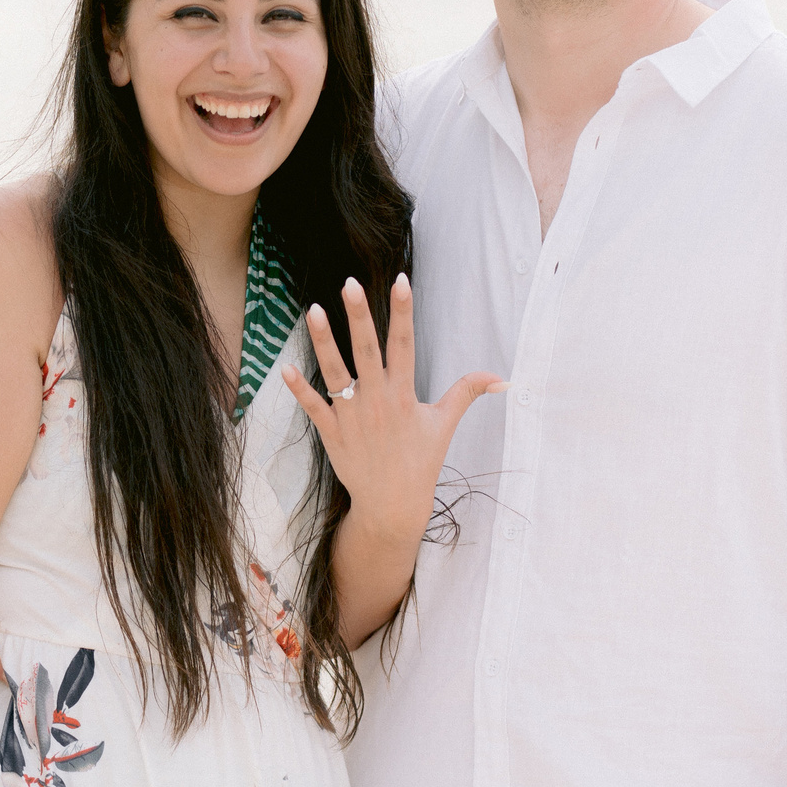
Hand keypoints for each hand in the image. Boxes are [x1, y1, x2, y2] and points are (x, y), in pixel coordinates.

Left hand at [278, 273, 502, 546]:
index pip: (405, 344)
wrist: (393, 505)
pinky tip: (285, 367)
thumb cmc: (420, 462)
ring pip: (335, 372)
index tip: (401, 281)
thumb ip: (466, 393)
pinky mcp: (333, 433)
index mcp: (404, 395)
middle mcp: (377, 401)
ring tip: (312, 310)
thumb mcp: (444, 425)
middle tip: (349, 283)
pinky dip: (300, 389)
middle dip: (359, 316)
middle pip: (367, 350)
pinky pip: (314, 407)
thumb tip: (501, 378)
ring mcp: (352, 417)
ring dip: (323, 341)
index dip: (403, 311)